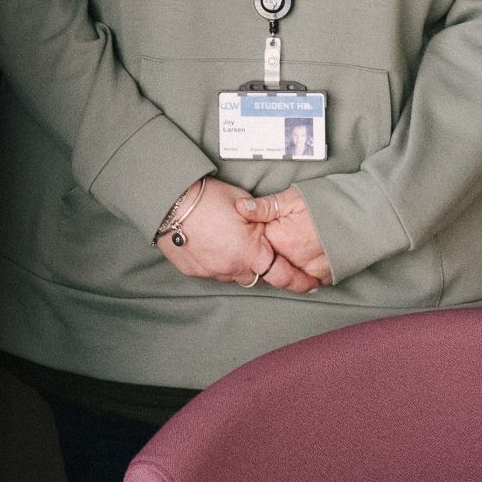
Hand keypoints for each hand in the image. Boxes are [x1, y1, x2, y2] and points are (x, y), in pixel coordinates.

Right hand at [157, 180, 317, 292]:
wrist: (171, 199)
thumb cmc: (208, 197)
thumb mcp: (244, 205)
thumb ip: (260, 223)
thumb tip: (265, 232)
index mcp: (250, 252)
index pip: (282, 276)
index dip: (299, 282)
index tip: (310, 284)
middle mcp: (232, 267)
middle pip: (256, 277)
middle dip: (260, 266)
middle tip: (256, 249)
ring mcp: (211, 272)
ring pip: (233, 275)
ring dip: (237, 264)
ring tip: (228, 242)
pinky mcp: (194, 271)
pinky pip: (213, 272)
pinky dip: (217, 262)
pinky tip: (211, 244)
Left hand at [240, 187, 333, 287]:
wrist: (363, 213)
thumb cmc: (328, 202)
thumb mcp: (293, 198)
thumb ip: (265, 207)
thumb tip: (240, 207)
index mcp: (281, 240)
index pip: (256, 249)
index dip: (253, 241)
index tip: (256, 235)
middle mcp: (294, 260)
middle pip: (270, 265)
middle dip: (268, 256)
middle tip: (276, 242)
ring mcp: (310, 271)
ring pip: (287, 276)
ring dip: (284, 267)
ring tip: (289, 251)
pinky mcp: (325, 276)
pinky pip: (306, 282)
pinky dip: (301, 274)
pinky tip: (300, 261)